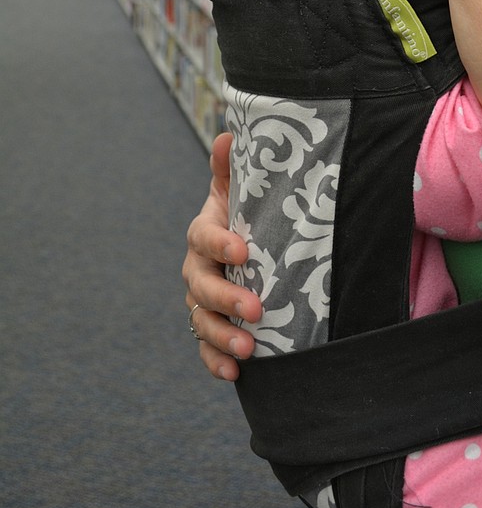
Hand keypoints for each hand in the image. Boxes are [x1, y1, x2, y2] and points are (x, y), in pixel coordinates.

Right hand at [182, 132, 261, 379]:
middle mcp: (198, 268)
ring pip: (202, 320)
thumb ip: (234, 168)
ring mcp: (202, 300)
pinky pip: (207, 348)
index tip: (244, 252)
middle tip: (257, 309)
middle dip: (227, 299)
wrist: (249, 249)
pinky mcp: (212, 328)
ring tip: (249, 349)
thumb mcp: (244, 190)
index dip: (220, 244)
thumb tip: (229, 134)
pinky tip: (237, 373)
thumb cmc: (248, 214)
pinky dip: (217, 361)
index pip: (204, 237)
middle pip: (202, 286)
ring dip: (222, 336)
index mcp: (205, 233)